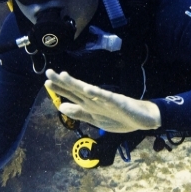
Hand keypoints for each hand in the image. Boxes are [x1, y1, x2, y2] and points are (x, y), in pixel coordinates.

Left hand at [45, 70, 160, 132]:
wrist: (143, 119)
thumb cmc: (120, 117)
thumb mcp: (95, 119)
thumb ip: (79, 113)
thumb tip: (61, 107)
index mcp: (90, 104)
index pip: (72, 95)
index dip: (60, 89)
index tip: (47, 82)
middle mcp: (96, 99)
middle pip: (76, 89)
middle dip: (63, 82)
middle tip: (49, 72)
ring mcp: (106, 100)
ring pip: (88, 90)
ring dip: (76, 84)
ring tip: (64, 76)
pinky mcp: (118, 102)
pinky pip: (106, 97)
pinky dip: (97, 93)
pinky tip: (87, 89)